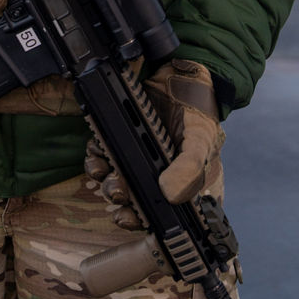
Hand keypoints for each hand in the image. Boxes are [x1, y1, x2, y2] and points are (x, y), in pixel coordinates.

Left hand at [84, 58, 222, 219]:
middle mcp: (160, 179)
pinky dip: (97, 157)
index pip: (162, 217)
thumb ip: (189, 168)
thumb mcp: (201, 140)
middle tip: (116, 192)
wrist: (179, 76)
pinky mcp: (123, 142)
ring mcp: (140, 161)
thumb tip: (168, 194)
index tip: (128, 218)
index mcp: (183, 187)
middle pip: (135, 202)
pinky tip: (97, 153)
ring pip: (117, 181)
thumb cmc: (197, 112)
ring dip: (105, 180)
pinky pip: (104, 156)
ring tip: (102, 171)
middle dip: (121, 200)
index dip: (143, 222)